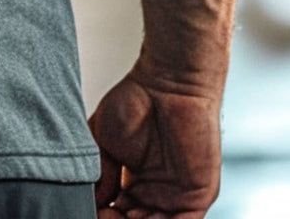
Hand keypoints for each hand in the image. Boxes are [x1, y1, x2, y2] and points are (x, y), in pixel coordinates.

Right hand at [87, 67, 221, 217]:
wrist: (168, 83)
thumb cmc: (136, 100)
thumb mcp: (103, 140)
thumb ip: (100, 174)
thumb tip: (94, 202)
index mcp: (133, 184)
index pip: (118, 215)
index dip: (104, 214)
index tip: (92, 209)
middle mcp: (155, 194)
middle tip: (104, 213)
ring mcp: (177, 197)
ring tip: (118, 215)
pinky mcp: (198, 197)